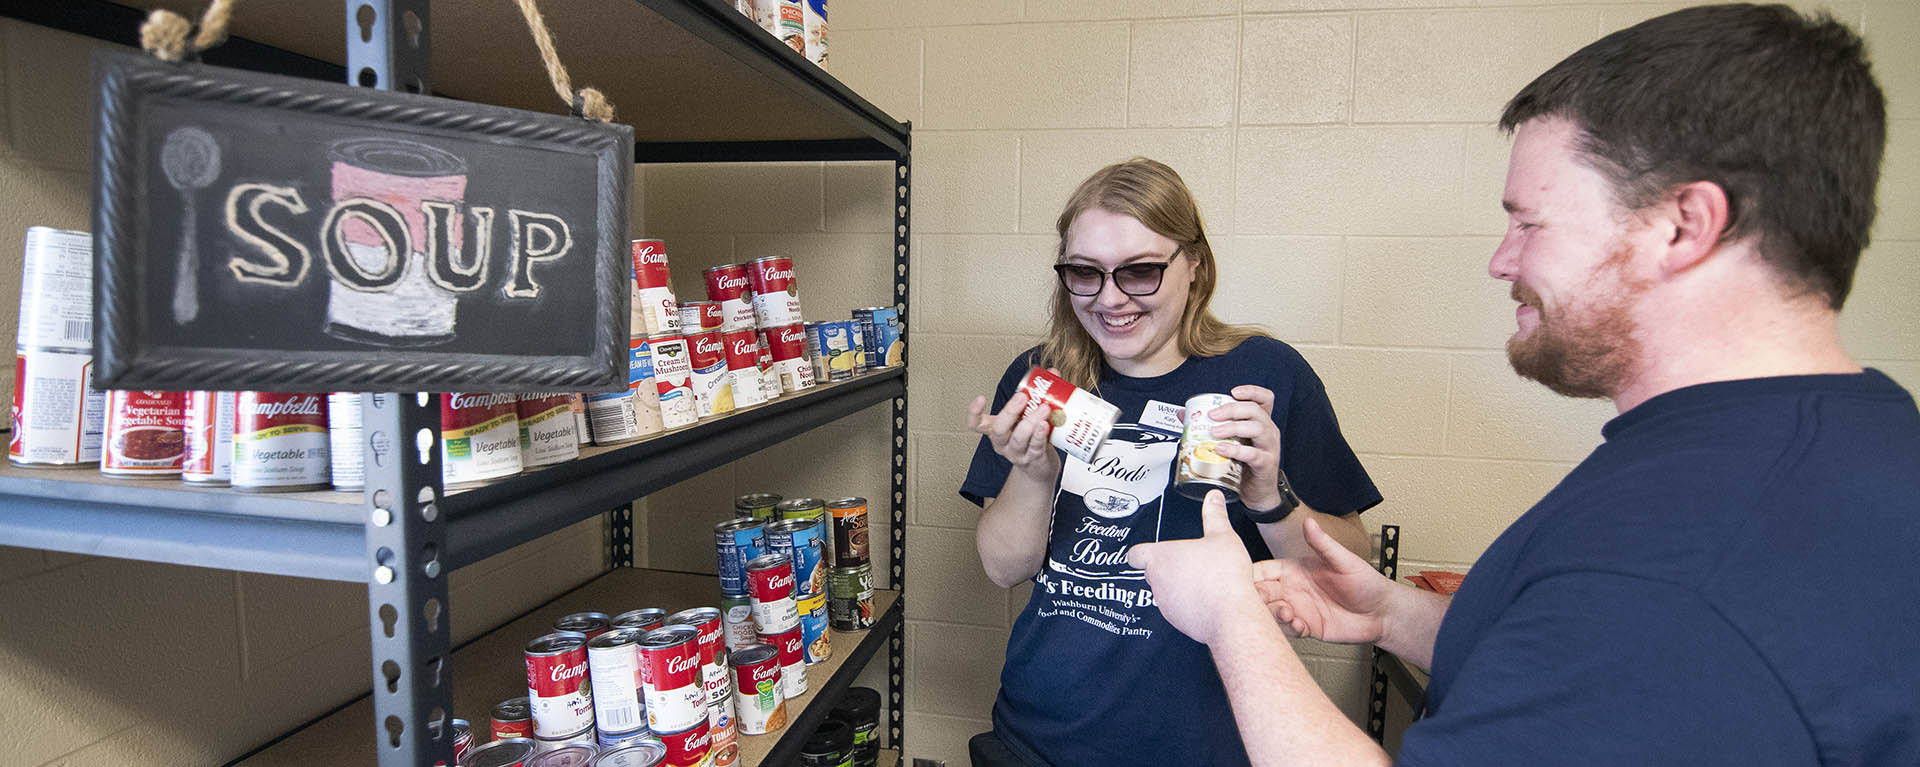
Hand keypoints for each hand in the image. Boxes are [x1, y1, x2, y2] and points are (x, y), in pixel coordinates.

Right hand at [968, 390, 1060, 481]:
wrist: (1040, 468)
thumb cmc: (1031, 439)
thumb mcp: (1028, 416)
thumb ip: (1037, 395)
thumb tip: (1051, 372)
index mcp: (996, 430)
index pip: (976, 424)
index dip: (974, 413)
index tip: (980, 398)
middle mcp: (1003, 443)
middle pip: (999, 429)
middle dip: (1010, 411)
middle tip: (1022, 397)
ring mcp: (1017, 453)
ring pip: (1019, 438)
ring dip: (1031, 422)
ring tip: (1043, 409)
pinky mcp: (1033, 460)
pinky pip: (1035, 447)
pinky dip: (1039, 436)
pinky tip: (1045, 425)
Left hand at [1127, 490, 1267, 645]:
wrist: (1231, 615)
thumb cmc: (1223, 578)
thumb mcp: (1223, 536)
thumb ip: (1215, 515)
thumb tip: (1214, 498)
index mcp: (1160, 558)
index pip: (1135, 554)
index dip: (1140, 552)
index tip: (1146, 552)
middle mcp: (1157, 582)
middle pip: (1152, 572)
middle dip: (1167, 568)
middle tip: (1188, 563)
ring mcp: (1166, 604)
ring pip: (1166, 592)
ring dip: (1179, 587)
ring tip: (1203, 580)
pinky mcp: (1178, 622)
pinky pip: (1179, 610)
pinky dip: (1189, 605)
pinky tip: (1208, 598)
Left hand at [1205, 385, 1285, 511]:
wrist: (1257, 493)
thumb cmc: (1245, 465)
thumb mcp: (1231, 442)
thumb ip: (1211, 426)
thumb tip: (1184, 415)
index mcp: (1261, 422)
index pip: (1265, 399)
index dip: (1252, 391)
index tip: (1233, 392)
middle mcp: (1268, 431)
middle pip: (1255, 411)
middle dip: (1232, 409)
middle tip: (1213, 415)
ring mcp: (1269, 447)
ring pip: (1256, 428)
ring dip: (1232, 427)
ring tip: (1214, 432)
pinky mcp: (1266, 463)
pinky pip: (1253, 454)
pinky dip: (1236, 450)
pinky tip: (1221, 449)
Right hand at [1252, 517, 1395, 644]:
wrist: (1381, 612)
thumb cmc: (1365, 582)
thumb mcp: (1343, 561)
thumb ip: (1322, 544)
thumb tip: (1309, 522)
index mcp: (1294, 570)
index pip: (1264, 570)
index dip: (1251, 574)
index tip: (1244, 579)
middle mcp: (1292, 590)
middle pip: (1261, 594)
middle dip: (1257, 598)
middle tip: (1262, 601)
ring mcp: (1298, 609)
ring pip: (1271, 614)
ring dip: (1273, 615)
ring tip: (1287, 614)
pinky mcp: (1306, 627)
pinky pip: (1288, 631)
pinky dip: (1289, 630)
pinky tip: (1300, 626)